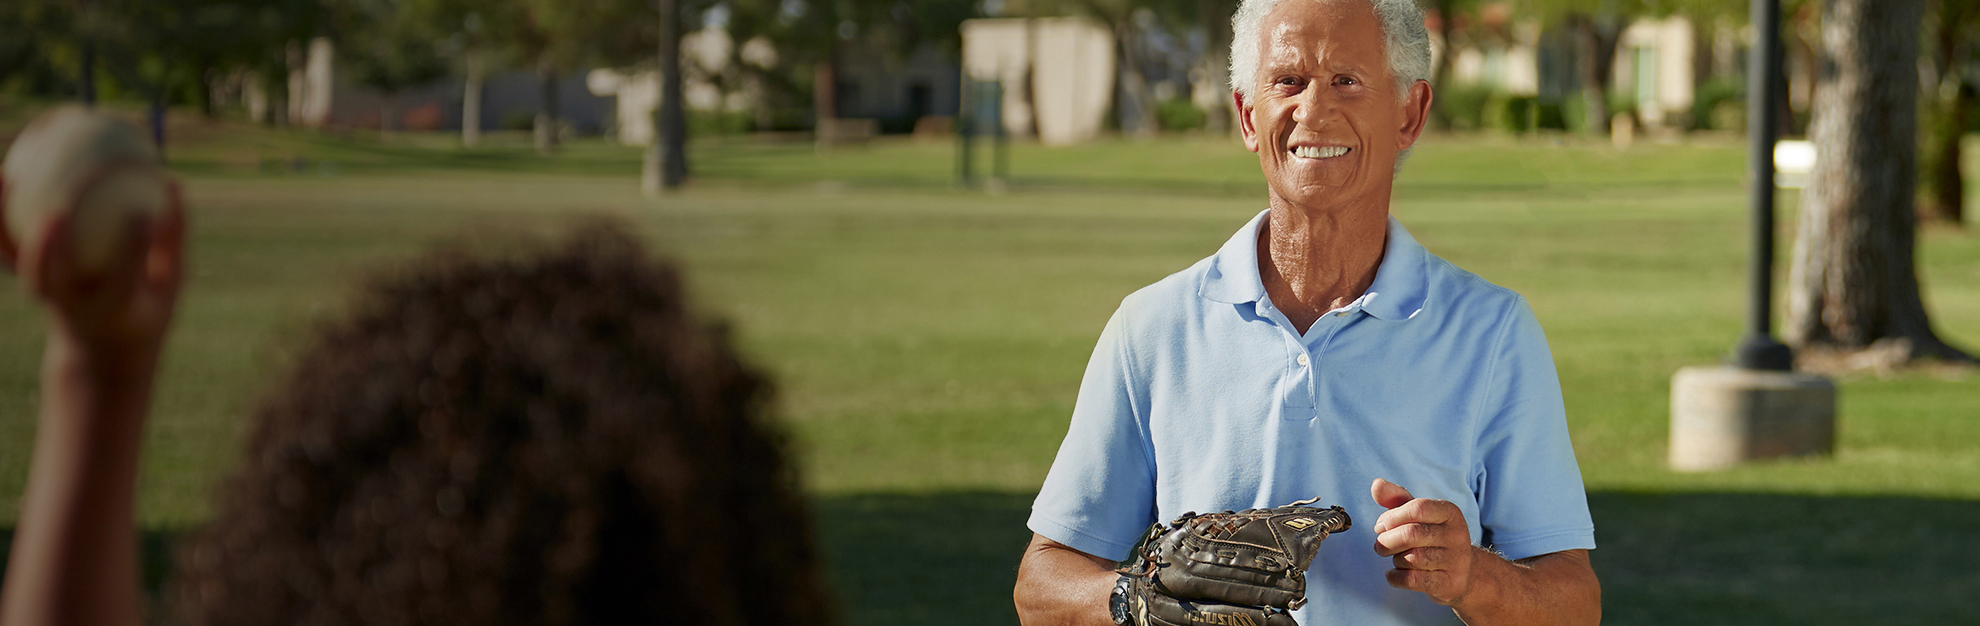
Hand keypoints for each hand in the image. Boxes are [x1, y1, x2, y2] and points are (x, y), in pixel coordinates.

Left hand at [1, 176, 186, 375]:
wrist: (102, 345)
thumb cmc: (146, 303)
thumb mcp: (170, 279)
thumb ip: (171, 235)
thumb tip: (173, 180)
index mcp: (117, 308)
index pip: (124, 278)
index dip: (134, 245)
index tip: (145, 213)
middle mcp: (75, 306)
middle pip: (54, 280)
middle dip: (53, 249)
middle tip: (57, 211)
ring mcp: (47, 296)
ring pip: (22, 265)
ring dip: (6, 229)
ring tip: (5, 179)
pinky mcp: (30, 283)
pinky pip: (10, 252)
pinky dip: (1, 221)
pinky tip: (5, 178)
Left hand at [1370, 478, 1476, 605]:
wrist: (1462, 572)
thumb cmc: (1432, 537)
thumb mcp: (1417, 514)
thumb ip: (1396, 498)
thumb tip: (1376, 484)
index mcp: (1449, 512)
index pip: (1418, 508)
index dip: (1392, 517)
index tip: (1381, 526)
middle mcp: (1457, 534)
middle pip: (1411, 534)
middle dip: (1387, 541)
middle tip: (1380, 546)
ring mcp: (1456, 560)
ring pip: (1412, 558)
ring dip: (1394, 559)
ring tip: (1396, 558)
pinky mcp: (1450, 583)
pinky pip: (1413, 580)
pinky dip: (1396, 577)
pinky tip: (1394, 574)